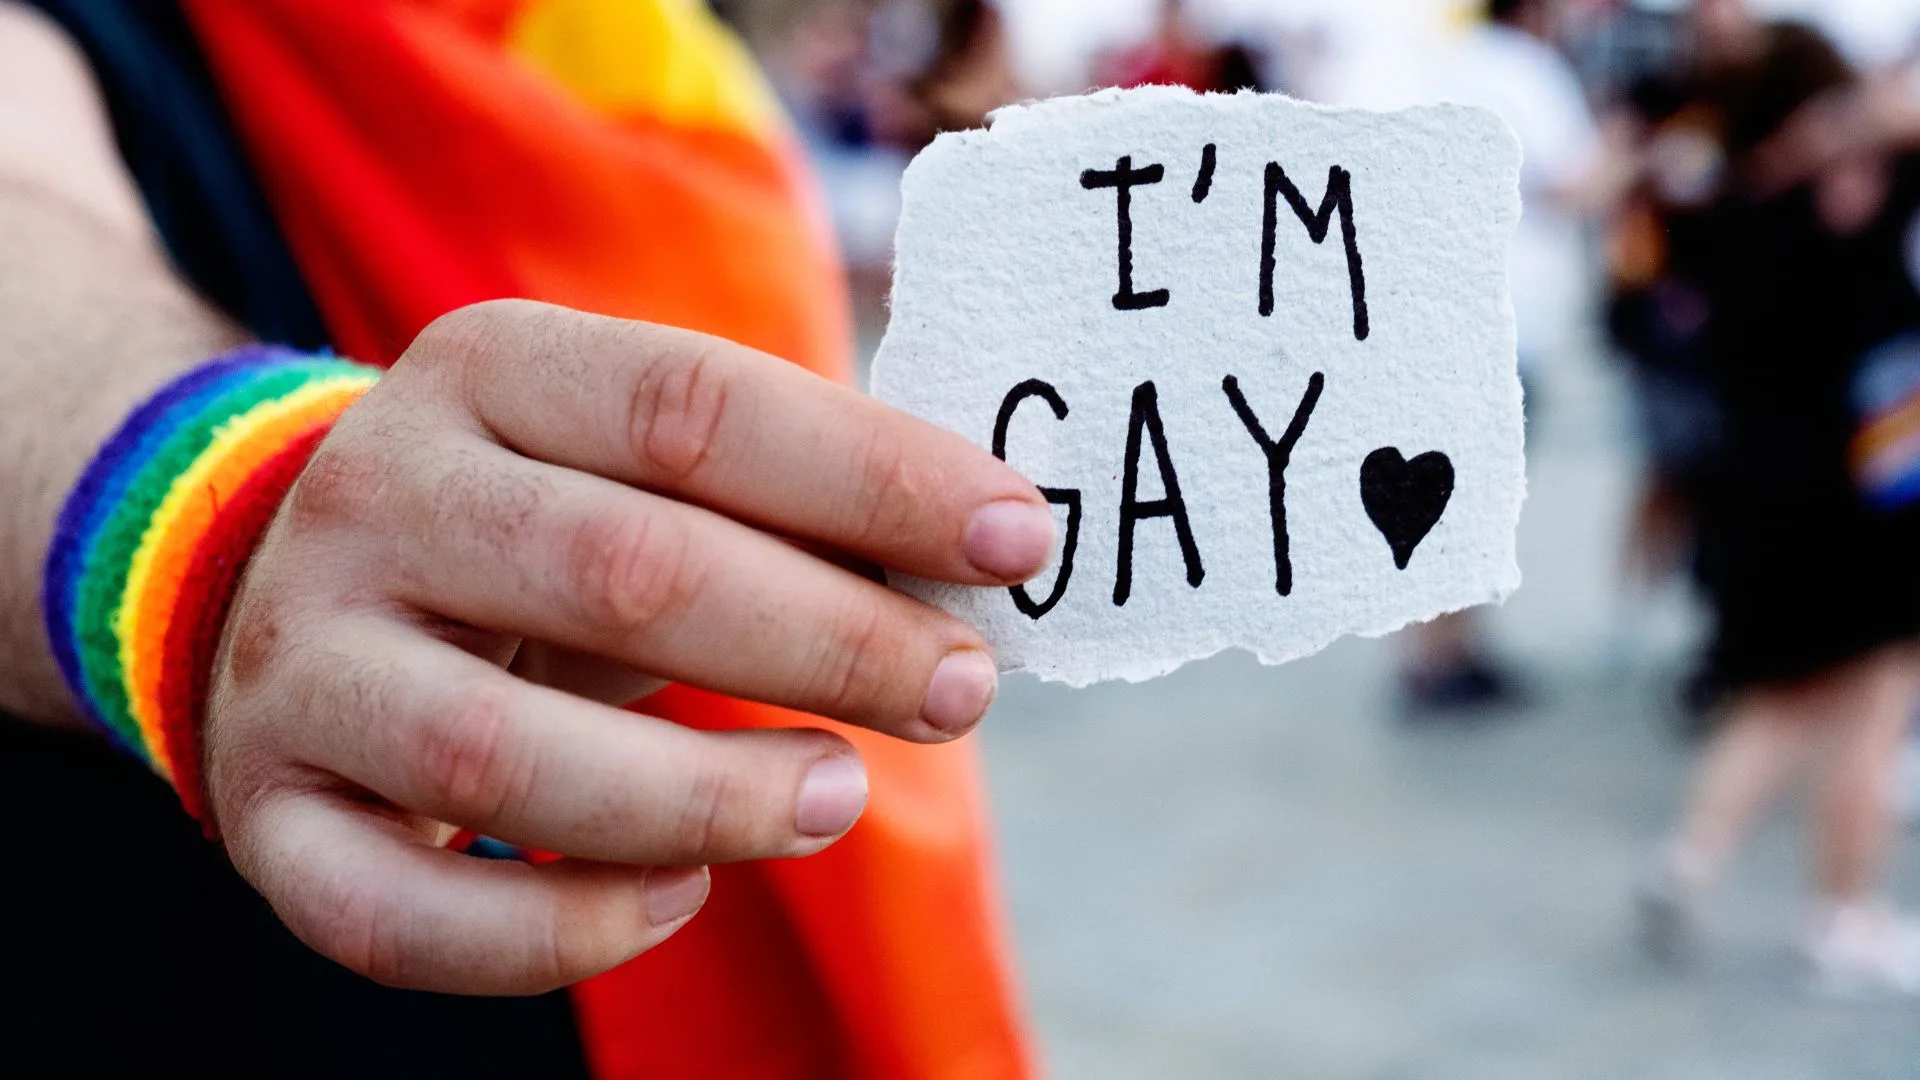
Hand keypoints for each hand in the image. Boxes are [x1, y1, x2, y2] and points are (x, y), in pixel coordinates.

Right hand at [204, 300, 1053, 993]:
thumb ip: (780, 500)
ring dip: (707, 796)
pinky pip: (403, 918)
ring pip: (506, 764)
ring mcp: (305, 663)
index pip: (694, 404)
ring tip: (840, 798)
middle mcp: (376, 498)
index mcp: (486, 370)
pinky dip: (564, 932)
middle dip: (829, 641)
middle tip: (962, 690)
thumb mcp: (635, 469)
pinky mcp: (272, 814)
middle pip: (622, 570)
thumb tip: (988, 558)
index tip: (1019, 540)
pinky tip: (681, 896)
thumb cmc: (540, 522)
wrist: (294, 589)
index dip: (872, 475)